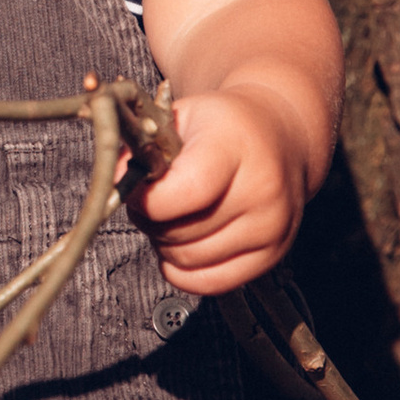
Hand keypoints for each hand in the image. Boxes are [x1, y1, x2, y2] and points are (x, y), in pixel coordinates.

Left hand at [130, 86, 314, 293]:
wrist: (282, 137)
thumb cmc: (226, 127)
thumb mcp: (182, 116)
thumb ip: (143, 148)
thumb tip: (117, 184)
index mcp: (236, 148)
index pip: (184, 192)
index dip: (146, 199)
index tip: (136, 187)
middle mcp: (261, 191)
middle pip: (179, 232)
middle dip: (152, 219)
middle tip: (157, 198)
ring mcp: (271, 228)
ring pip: (188, 260)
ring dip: (167, 243)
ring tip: (176, 214)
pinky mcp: (271, 256)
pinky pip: (209, 284)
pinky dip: (185, 269)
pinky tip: (186, 241)